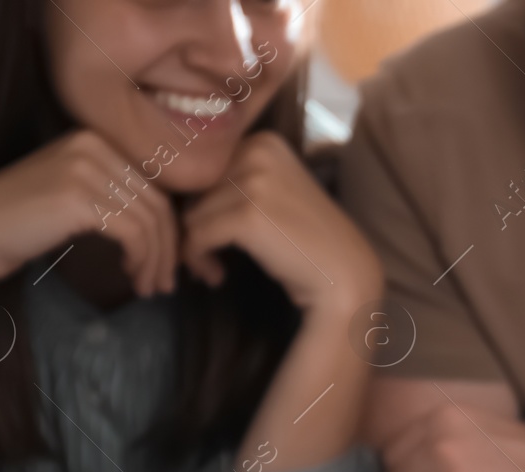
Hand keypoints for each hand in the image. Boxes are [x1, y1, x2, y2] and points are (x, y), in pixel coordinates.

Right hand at [0, 128, 177, 296]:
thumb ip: (114, 197)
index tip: (167, 263)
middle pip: (157, 202)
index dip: (168, 229)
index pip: (153, 186)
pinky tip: (132, 275)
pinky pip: (133, 232)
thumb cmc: (20, 224)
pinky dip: (141, 258)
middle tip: (166, 284)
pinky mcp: (78, 196)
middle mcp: (91, 144)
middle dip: (169, 249)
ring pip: (150, 220)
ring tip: (151, 288)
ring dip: (156, 261)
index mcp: (93, 139)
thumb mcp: (74, 197)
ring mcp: (84, 167)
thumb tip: (166, 226)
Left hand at [180, 131, 380, 311]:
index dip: (203, 205)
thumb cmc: (309, 242)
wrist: (344, 275)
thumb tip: (181, 196)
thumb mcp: (275, 194)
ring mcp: (254, 182)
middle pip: (195, 190)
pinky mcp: (247, 215)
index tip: (214, 236)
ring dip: (196, 248)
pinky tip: (216, 276)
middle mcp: (258, 151)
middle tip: (212, 258)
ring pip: (192, 214)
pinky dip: (198, 260)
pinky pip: (197, 236)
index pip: (206, 170)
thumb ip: (237, 182)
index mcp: (264, 142)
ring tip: (214, 270)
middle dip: (197, 227)